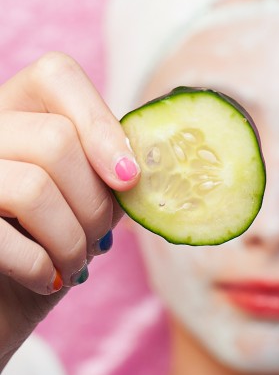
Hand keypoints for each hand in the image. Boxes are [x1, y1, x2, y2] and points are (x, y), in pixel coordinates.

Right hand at [0, 52, 138, 368]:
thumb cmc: (48, 244)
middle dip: (95, 202)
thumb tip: (165, 162)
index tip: (130, 180)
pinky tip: (47, 279)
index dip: (101, 125)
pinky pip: (1, 236)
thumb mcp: (85, 200)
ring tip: (75, 262)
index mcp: (18, 110)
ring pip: (33, 186)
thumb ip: (112, 170)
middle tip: (99, 238)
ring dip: (71, 239)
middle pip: (56, 139)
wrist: (2, 300)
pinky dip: (40, 267)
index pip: (56, 74)